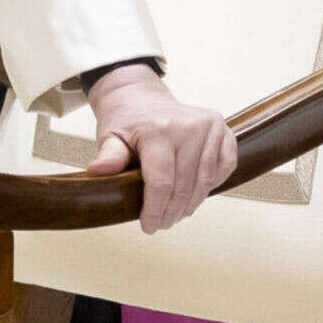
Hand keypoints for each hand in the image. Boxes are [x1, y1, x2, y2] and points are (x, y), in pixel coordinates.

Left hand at [83, 65, 236, 232]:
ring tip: (177, 214)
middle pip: (184, 186)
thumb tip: (97, 171)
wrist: (141, 95)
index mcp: (159, 130)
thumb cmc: (125, 119)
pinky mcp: (223, 129)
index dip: (155, 210)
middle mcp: (189, 127)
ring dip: (191, 203)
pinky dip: (212, 184)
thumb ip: (109, 156)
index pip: (161, 182)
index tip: (148, 226)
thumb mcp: (110, 136)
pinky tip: (196, 193)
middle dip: (172, 211)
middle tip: (162, 224)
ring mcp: (209, 127)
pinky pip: (225, 166)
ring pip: (205, 181)